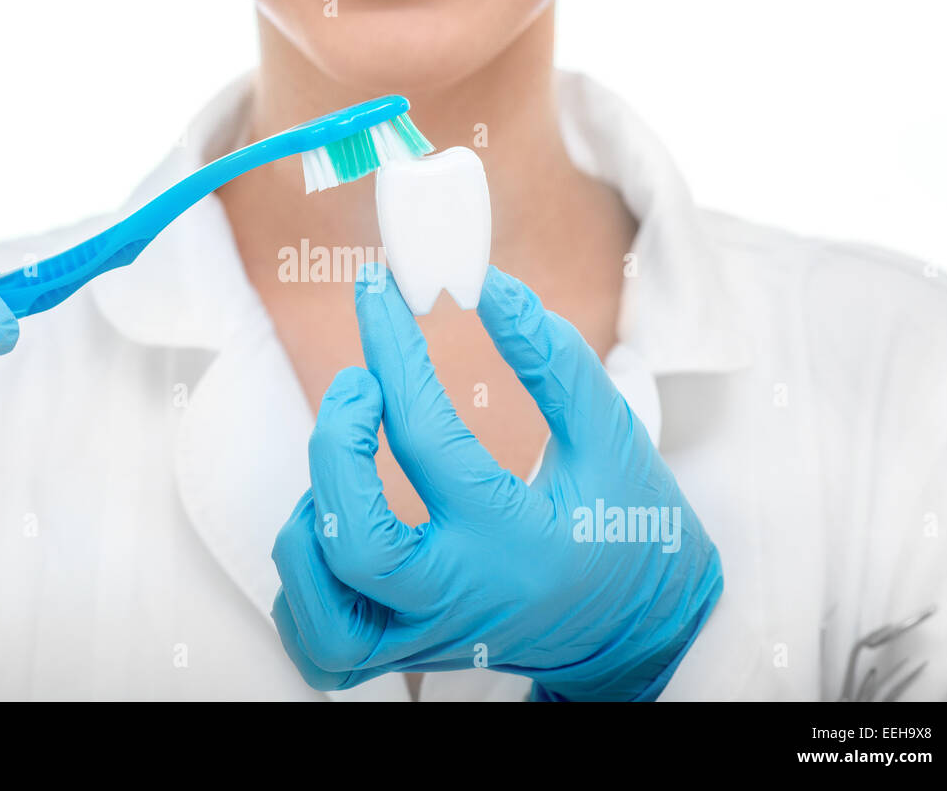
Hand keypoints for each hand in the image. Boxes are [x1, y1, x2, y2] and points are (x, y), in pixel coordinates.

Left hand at [271, 264, 722, 699]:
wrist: (640, 632)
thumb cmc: (630, 530)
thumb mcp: (611, 438)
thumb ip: (554, 363)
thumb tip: (491, 288)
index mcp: (515, 540)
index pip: (426, 437)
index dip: (393, 349)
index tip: (377, 291)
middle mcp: (461, 598)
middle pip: (352, 541)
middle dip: (335, 446)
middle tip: (357, 386)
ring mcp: (426, 638)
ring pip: (320, 609)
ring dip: (311, 521)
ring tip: (345, 467)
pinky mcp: (406, 658)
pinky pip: (322, 644)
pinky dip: (306, 585)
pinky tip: (334, 529)